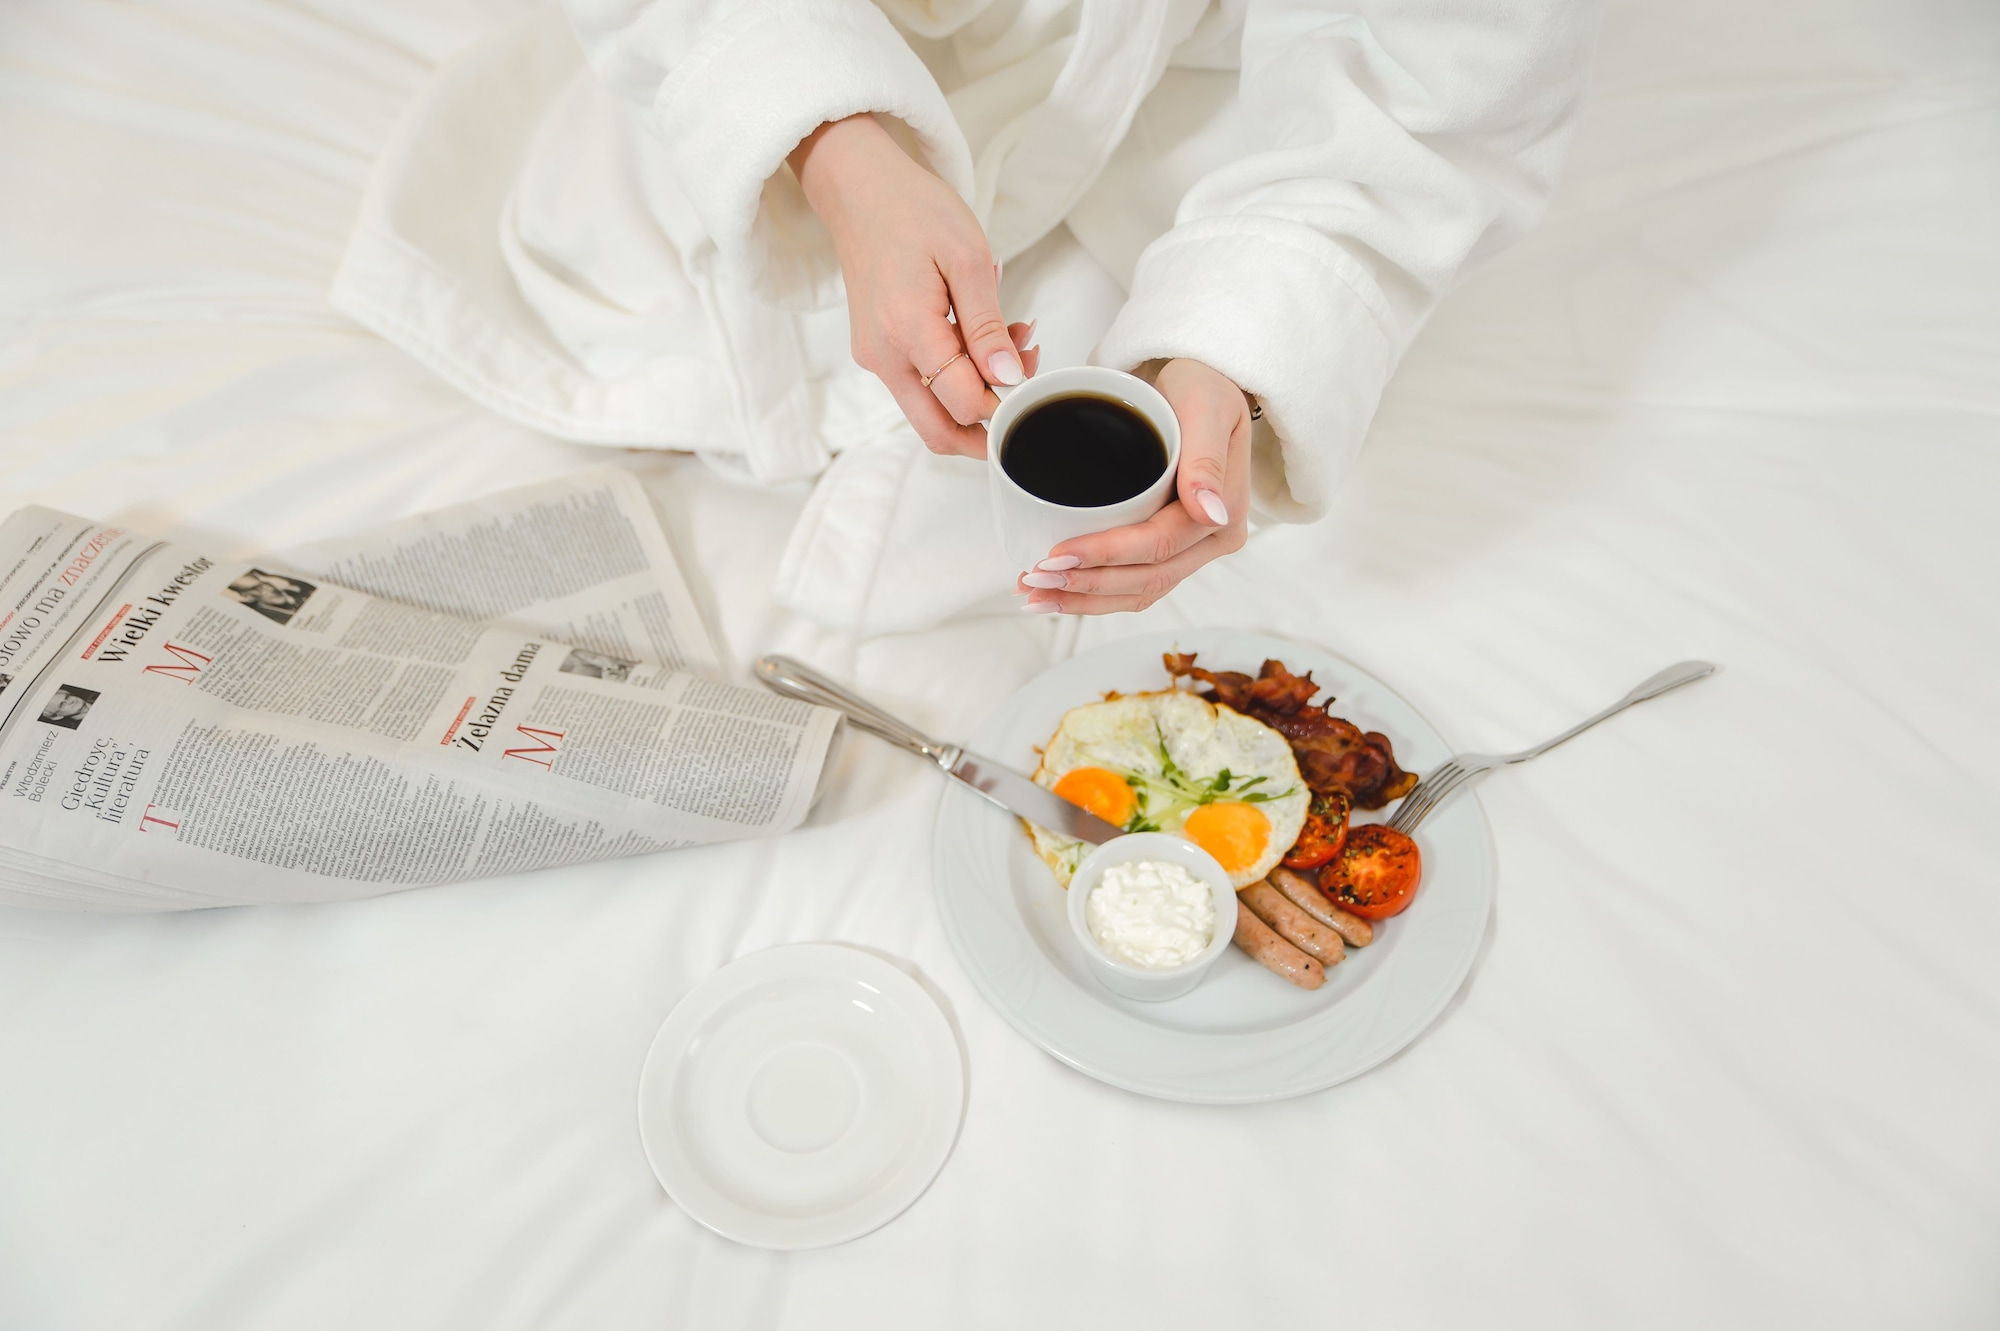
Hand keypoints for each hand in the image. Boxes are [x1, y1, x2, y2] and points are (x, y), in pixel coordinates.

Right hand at [789, 114, 1037, 457]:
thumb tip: (1008, 378)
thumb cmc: (913, 210)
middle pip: (940, 432)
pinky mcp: (878, 352)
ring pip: (931, 413)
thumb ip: (988, 326)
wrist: (858, 188)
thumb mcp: (968, 258)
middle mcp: (883, 356)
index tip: (1031, 376)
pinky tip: (982, 341)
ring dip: (975, 397)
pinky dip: (956, 379)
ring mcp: (876, 358)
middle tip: (1025, 383)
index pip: (963, 403)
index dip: (1004, 402)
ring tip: (1012, 345)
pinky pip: (920, 386)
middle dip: (989, 422)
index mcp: (906, 331)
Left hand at [1018, 359, 1250, 613]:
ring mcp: (1191, 549)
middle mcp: (1211, 540)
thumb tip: (1209, 513)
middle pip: (1145, 579)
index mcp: (1225, 513)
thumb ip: (1207, 458)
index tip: (1057, 553)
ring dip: (1084, 599)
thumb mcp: (1207, 406)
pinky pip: (1134, 584)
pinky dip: (1094, 593)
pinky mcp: (1169, 548)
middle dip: (1086, 585)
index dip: (1106, 556)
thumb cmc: (1203, 386)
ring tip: (1035, 596)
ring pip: (1137, 591)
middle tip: (1034, 580)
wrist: (1201, 383)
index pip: (1159, 546)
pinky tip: (1057, 594)